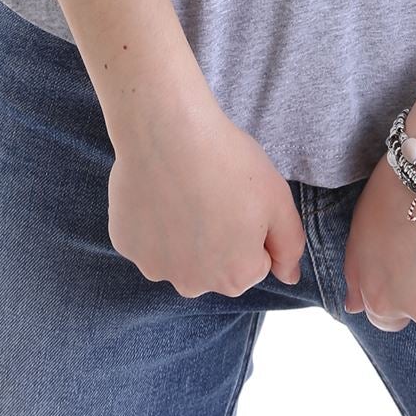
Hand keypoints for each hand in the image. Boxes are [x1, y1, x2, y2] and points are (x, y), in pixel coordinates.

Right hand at [106, 96, 305, 298]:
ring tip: (183, 188)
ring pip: (177, 254)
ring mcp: (155, 267)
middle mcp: (194, 285)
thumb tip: (289, 278)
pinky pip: (146, 238)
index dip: (251, 227)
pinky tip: (157, 190)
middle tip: (212, 193)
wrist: (169, 131)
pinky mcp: (126, 245)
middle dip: (218, 238)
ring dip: (181, 232)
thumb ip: (289, 245)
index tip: (240, 198)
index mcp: (236, 277)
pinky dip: (152, 220)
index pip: (254, 262)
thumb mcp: (278, 199)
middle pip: (214, 265)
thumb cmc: (227, 161)